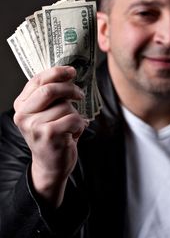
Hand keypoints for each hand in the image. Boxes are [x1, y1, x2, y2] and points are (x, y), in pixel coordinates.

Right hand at [14, 66, 86, 206]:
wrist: (50, 165)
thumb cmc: (52, 135)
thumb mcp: (45, 113)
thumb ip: (50, 95)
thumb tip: (68, 72)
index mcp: (21, 106)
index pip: (38, 80)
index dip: (57, 72)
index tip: (71, 71)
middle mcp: (23, 115)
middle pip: (50, 90)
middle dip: (70, 89)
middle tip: (80, 94)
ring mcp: (35, 126)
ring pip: (66, 106)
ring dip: (75, 115)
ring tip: (70, 127)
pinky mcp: (49, 135)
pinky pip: (74, 119)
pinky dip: (80, 125)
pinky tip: (74, 134)